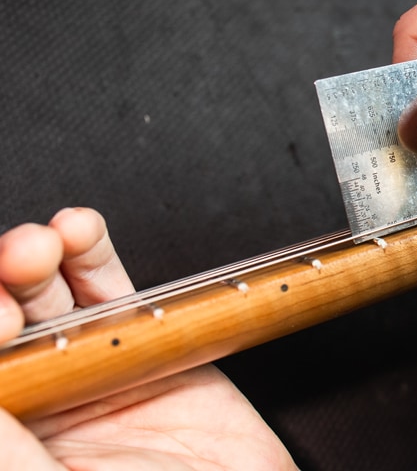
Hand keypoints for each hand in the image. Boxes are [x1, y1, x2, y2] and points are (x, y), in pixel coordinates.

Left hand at [0, 208, 295, 469]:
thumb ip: (5, 444)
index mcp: (12, 435)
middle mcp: (40, 396)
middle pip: (8, 316)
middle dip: (7, 276)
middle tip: (22, 260)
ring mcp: (90, 365)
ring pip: (51, 291)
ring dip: (44, 253)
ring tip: (49, 241)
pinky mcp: (144, 341)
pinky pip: (110, 284)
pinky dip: (93, 250)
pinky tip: (82, 232)